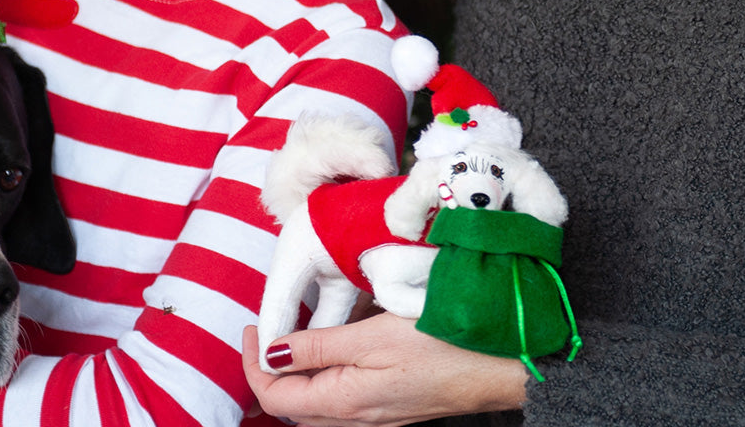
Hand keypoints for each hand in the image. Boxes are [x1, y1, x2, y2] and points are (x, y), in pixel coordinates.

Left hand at [242, 314, 527, 426]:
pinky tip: (328, 353)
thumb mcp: (369, 337)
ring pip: (313, 406)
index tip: (250, 327)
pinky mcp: (389, 409)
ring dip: (293, 376)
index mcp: (342, 402)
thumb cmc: (436, 344)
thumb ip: (317, 347)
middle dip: (267, 371)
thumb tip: (270, 353)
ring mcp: (373, 417)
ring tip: (290, 338)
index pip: (275, 393)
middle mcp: (354, 419)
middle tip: (263, 330)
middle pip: (290, 404)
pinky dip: (320, 379)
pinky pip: (338, 402)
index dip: (252, 361)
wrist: (495, 367)